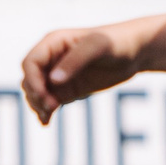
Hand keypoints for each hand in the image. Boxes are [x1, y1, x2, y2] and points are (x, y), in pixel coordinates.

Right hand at [21, 25, 136, 123]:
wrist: (136, 52)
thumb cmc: (117, 42)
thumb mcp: (98, 47)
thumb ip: (75, 61)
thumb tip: (53, 80)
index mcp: (53, 43)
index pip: (30, 63)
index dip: (32, 80)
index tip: (44, 95)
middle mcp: (51, 59)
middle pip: (29, 80)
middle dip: (36, 95)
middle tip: (52, 106)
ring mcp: (58, 75)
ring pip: (36, 93)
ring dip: (38, 105)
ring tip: (50, 114)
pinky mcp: (67, 89)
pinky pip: (49, 102)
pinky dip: (44, 112)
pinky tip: (46, 122)